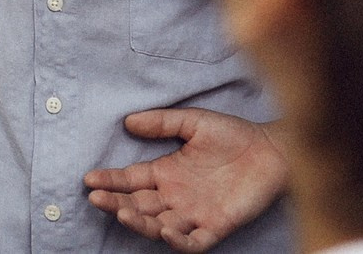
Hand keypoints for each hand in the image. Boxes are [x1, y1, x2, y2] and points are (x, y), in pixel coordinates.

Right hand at [84, 109, 287, 252]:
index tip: (88, 180)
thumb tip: (128, 121)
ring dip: (140, 223)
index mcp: (167, 172)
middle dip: (116, 203)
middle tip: (97, 199)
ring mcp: (195, 213)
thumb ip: (162, 122)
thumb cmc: (233, 134)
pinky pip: (194, 241)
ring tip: (123, 213)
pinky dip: (179, 242)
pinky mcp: (217, 226)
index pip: (131, 180)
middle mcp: (176, 196)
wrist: (273, 150)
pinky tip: (165, 232)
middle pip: (139, 205)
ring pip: (159, 226)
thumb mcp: (193, 121)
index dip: (110, 181)